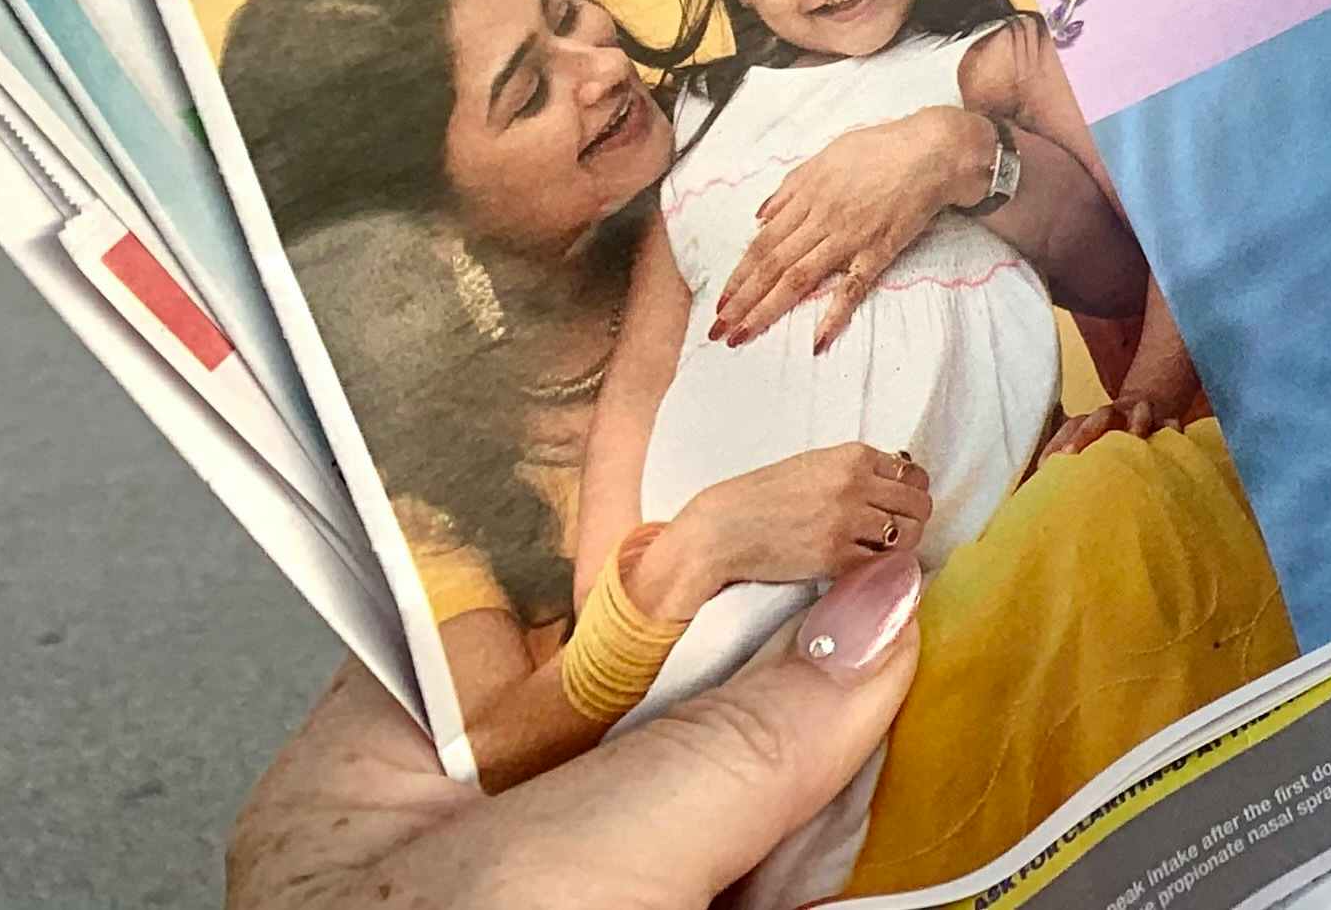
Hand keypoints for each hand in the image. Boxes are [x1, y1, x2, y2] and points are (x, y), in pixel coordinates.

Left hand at [228, 551, 921, 909]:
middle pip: (661, 686)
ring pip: (738, 786)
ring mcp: (584, 906)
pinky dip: (853, 842)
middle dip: (788, 632)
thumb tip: (881, 609)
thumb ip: (724, 744)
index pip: (536, 592)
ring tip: (952, 640)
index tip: (815, 464)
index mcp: (378, 771)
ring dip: (843, 736)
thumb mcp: (558, 883)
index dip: (676, 519)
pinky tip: (933, 789)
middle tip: (916, 549)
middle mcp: (477, 839)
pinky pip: (776, 875)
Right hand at [647, 444, 933, 616]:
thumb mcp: (815, 464)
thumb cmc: (765, 495)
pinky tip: (867, 566)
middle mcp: (856, 485)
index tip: (904, 502)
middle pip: (918, 504)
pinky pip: (880, 564)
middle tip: (900, 530)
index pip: (913, 472)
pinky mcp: (836, 558)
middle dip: (915, 519)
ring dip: (903, 545)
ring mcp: (847, 523)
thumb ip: (856, 468)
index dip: (914, 490)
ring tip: (885, 550)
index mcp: (853, 457)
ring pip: (907, 535)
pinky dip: (880, 568)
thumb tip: (899, 474)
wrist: (725, 528)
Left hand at [708, 108, 988, 350]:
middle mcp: (821, 220)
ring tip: (743, 336)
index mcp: (807, 196)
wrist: (933, 150)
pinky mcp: (878, 251)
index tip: (720, 301)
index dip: (739, 275)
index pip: (763, 244)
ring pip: (799, 279)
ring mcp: (849, 238)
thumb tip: (760, 215)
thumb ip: (791, 186)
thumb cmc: (881, 148)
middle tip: (718, 331)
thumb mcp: (827, 155)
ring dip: (767, 310)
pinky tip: (816, 340)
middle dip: (742, 301)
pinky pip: (853, 287)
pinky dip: (834, 314)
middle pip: (772, 266)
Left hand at [1029, 397, 1163, 471]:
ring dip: (1135, 423)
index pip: (1072, 426)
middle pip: (1101, 416)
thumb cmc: (1107, 440)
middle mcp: (1115, 414)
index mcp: (1090, 421)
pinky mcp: (1167, 420)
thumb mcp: (1084, 448)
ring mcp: (1142, 414)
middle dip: (1088, 433)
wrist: (1147, 404)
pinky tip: (1172, 437)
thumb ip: (1062, 466)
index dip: (1060, 443)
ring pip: (1138, 413)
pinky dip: (1171, 429)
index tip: (1051, 463)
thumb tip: (1031, 492)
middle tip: (1077, 454)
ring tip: (1134, 438)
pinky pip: (1170, 423)